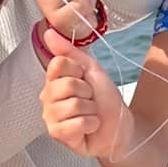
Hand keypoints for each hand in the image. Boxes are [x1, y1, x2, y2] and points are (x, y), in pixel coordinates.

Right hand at [39, 30, 126, 158]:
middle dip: (87, 93)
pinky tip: (89, 127)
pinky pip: (75, 124)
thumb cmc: (105, 100)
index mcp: (54, 80)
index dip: (78, 71)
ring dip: (90, 110)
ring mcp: (50, 117)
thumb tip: (48, 32)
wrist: (119, 126)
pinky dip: (90, 124)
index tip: (85, 78)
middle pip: (66, 85)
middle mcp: (48, 98)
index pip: (58, 64)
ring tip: (90, 114)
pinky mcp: (57, 134)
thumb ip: (70, 51)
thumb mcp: (91, 69)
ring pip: (72, 105)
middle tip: (90, 100)